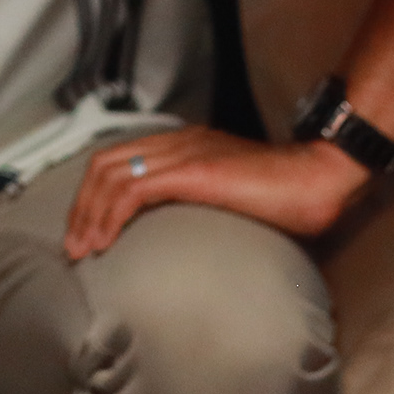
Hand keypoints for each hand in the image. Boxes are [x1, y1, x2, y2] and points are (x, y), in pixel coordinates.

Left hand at [62, 128, 370, 257]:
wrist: (319, 178)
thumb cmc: (288, 197)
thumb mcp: (232, 199)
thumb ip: (203, 207)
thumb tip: (187, 242)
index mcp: (183, 145)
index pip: (119, 160)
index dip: (93, 196)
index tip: (86, 233)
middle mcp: (176, 143)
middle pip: (104, 164)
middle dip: (80, 206)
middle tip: (73, 246)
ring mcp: (183, 153)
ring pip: (110, 174)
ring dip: (88, 214)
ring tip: (82, 250)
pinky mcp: (192, 171)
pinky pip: (133, 189)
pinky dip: (110, 215)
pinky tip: (105, 242)